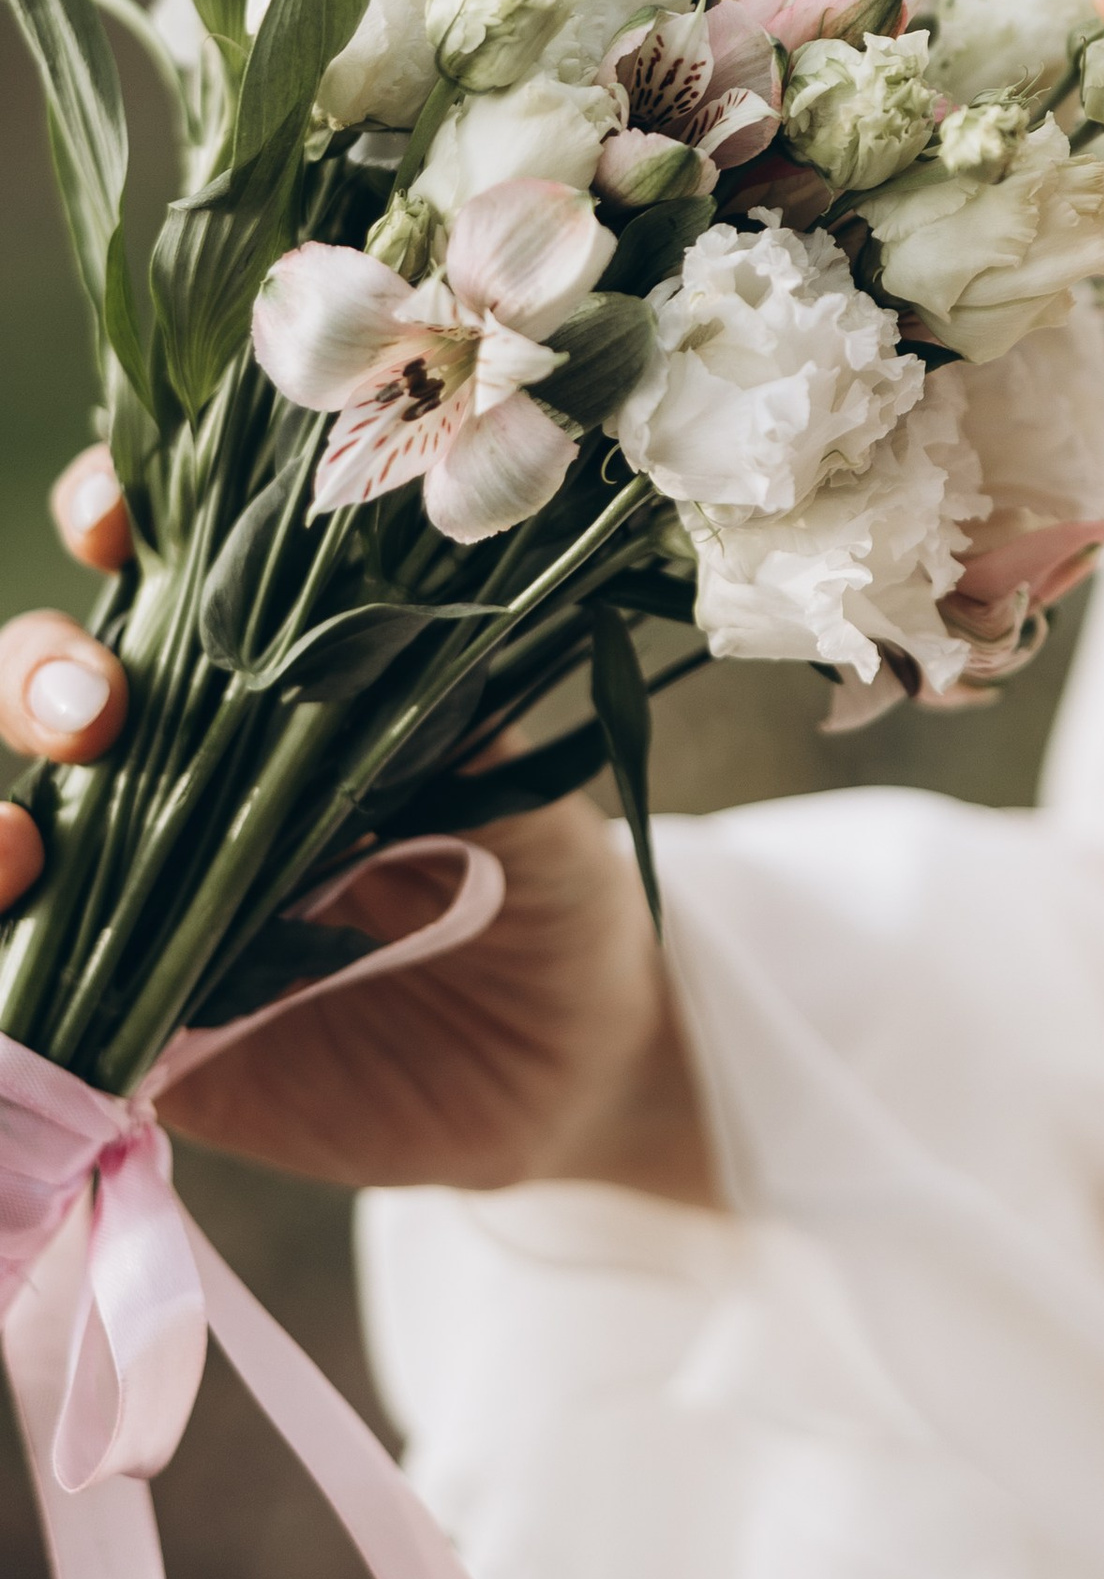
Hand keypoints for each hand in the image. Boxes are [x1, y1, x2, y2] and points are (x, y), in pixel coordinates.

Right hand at [0, 459, 716, 1199]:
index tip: (116, 517)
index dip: (110, 520)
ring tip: (19, 845)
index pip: (155, 567)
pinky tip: (13, 929)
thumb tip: (365, 654)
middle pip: (45, 688)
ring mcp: (147, 898)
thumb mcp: (507, 777)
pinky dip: (1, 957)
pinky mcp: (142, 1029)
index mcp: (269, 680)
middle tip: (95, 708)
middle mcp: (182, 774)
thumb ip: (426, 719)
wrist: (570, 1060)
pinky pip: (30, 997)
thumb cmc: (544, 880)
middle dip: (36, 670)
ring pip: (17, 833)